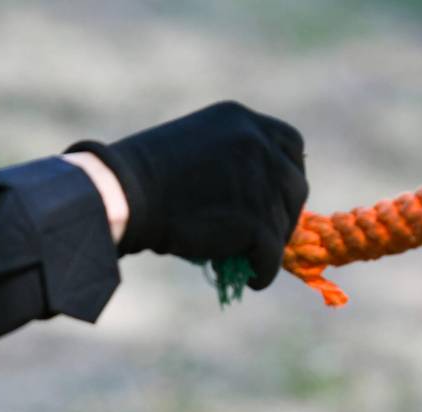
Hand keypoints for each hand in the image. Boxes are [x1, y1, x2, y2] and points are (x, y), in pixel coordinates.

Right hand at [66, 100, 307, 290]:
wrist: (126, 196)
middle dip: (285, 214)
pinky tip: (252, 281)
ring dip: (267, 246)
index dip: (289, 175)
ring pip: (282, 224)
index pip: (290, 144)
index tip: (279, 200)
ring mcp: (261, 180)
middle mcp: (257, 143)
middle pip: (295, 185)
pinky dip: (264, 272)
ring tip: (246, 260)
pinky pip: (272, 255)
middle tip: (267, 238)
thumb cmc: (146, 180)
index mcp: (241, 120)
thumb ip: (232, 164)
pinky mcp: (256, 219)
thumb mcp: (197, 151)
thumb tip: (258, 204)